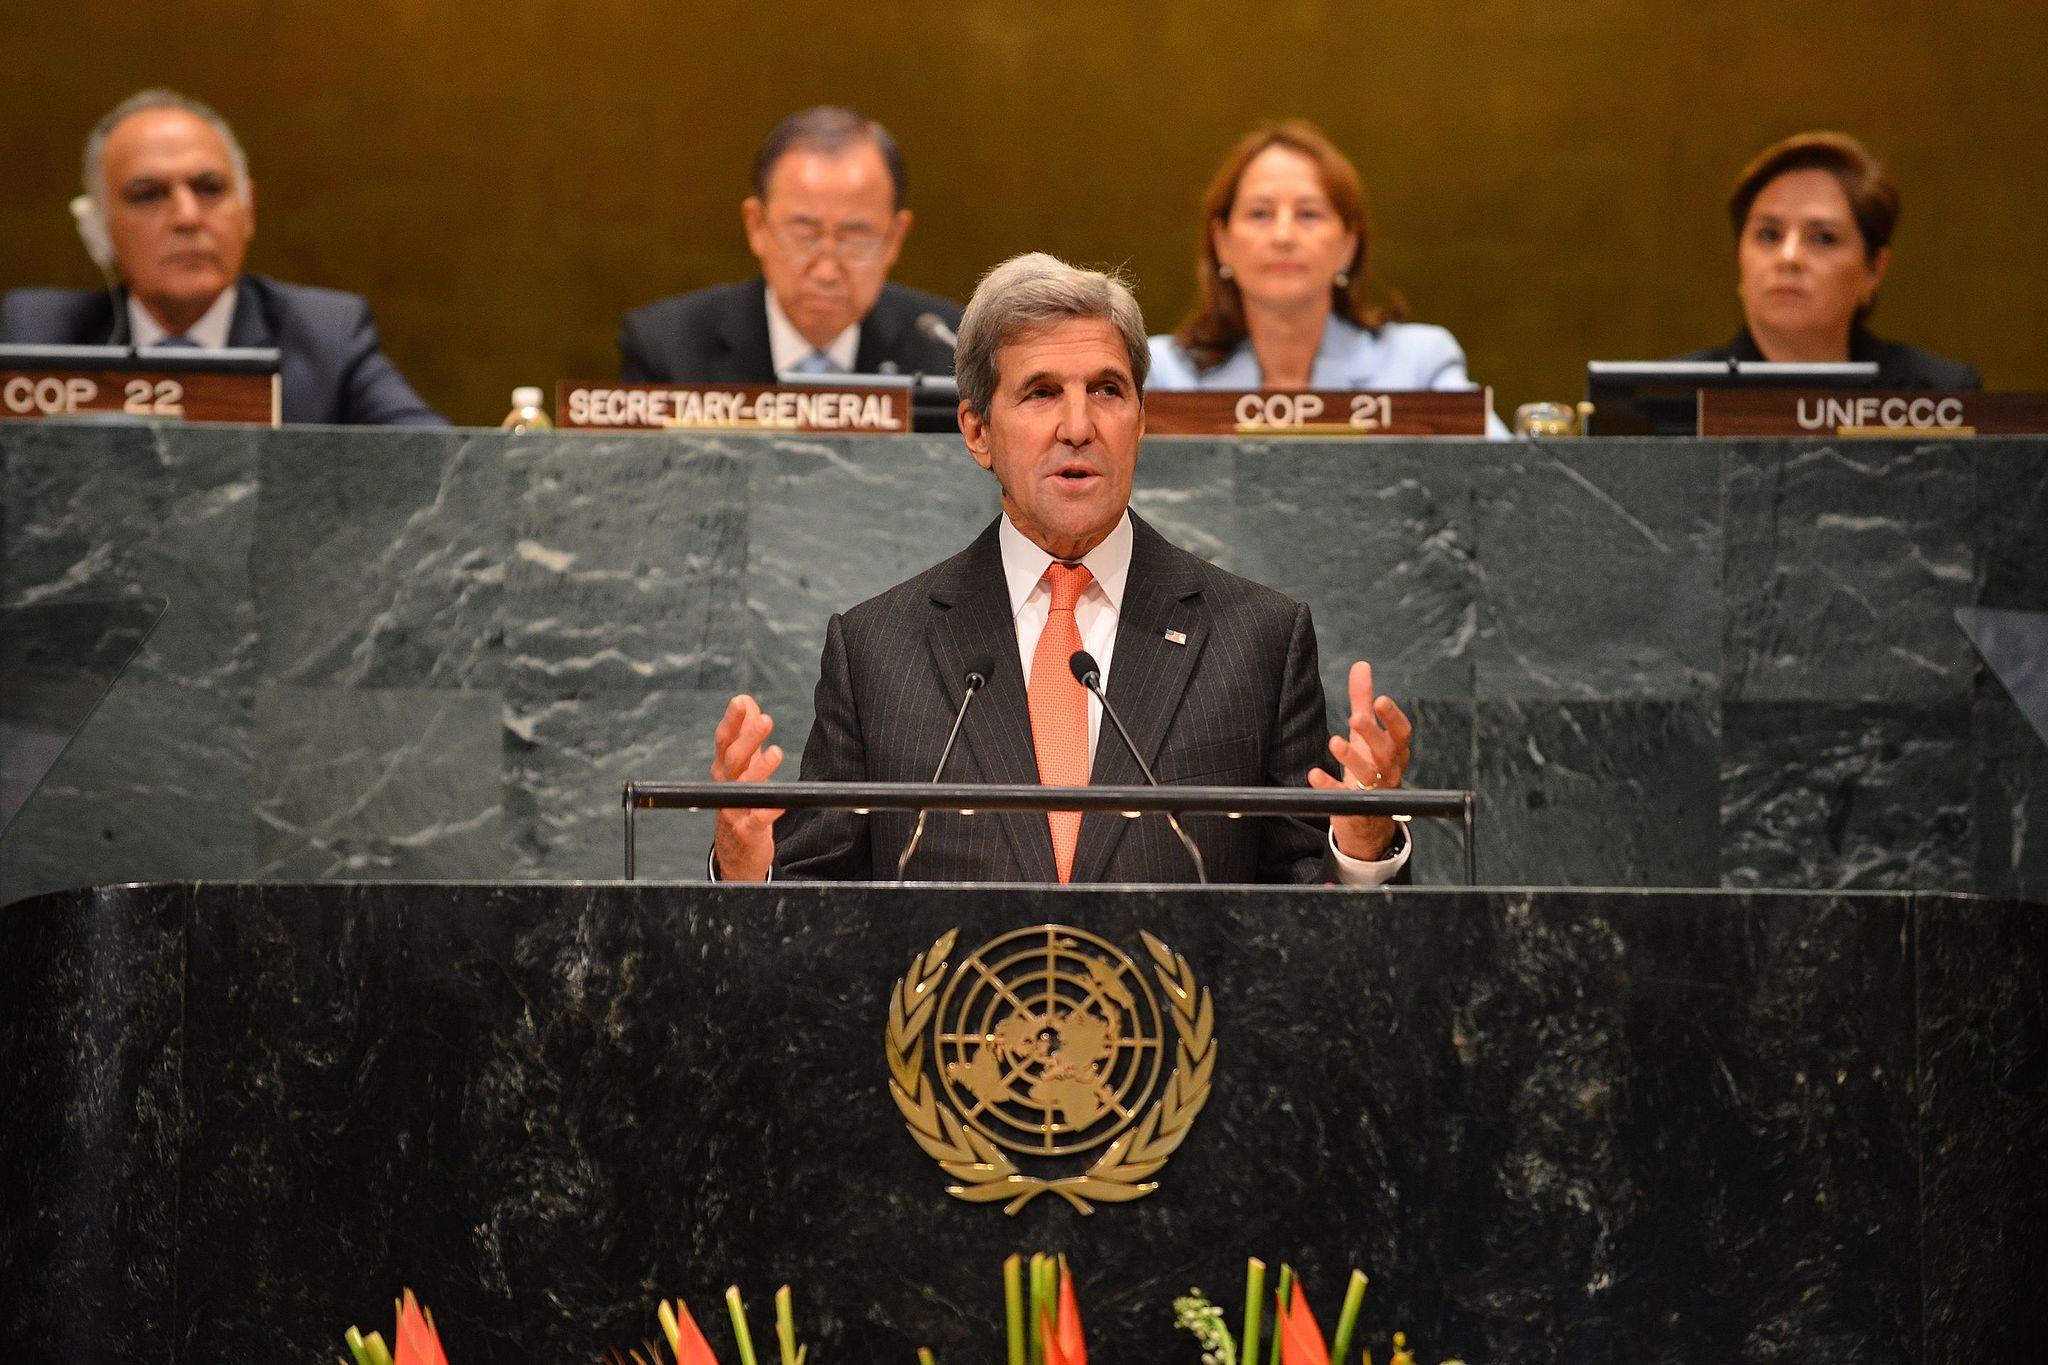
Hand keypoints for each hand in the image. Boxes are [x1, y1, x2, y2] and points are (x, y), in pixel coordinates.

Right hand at [710, 694, 784, 881]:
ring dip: (759, 769)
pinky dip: (768, 809)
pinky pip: (758, 819)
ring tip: (775, 752)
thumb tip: (748, 703)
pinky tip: (779, 801)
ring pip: (743, 786)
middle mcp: (726, 786)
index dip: (732, 721)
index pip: (724, 740)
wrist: (736, 853)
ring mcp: (734, 809)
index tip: (742, 701)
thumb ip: (746, 736)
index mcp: (724, 769)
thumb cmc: (740, 803)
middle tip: (765, 719)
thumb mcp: (742, 768)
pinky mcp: (748, 831)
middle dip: (747, 738)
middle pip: (733, 758)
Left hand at [1307, 660, 1413, 861]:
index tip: (1380, 700)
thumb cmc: (1370, 765)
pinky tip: (1314, 774)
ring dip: (1352, 758)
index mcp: (1395, 750)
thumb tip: (1361, 665)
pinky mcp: (1353, 808)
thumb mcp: (1366, 733)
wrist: (1368, 817)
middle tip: (1356, 717)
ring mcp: (1373, 792)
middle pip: (1386, 752)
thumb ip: (1363, 700)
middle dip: (1372, 734)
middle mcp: (1389, 770)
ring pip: (1368, 776)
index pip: (1402, 733)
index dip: (1393, 717)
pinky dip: (1329, 787)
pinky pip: (1343, 798)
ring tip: (1334, 741)